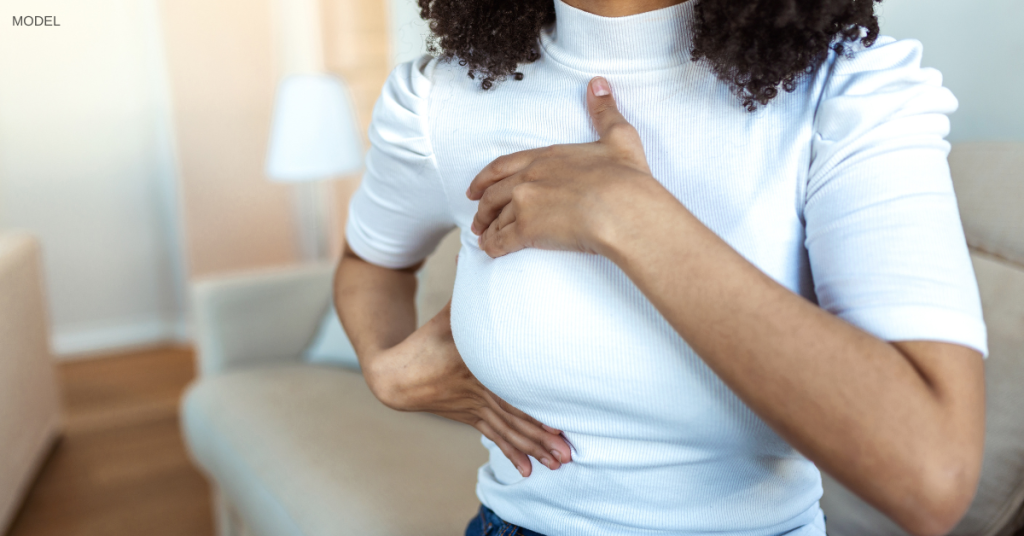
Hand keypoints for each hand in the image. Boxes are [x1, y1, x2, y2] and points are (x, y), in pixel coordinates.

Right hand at [368, 299, 571, 476]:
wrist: (395, 373)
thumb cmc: (428, 338)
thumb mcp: (451, 311)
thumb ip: (471, 287)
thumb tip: (479, 249)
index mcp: (476, 368)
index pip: (510, 393)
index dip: (534, 411)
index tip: (559, 423)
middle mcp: (479, 393)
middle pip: (515, 420)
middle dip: (543, 437)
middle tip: (568, 453)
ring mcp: (475, 409)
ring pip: (509, 433)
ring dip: (534, 449)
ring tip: (559, 464)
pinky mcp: (471, 417)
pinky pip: (495, 438)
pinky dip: (513, 453)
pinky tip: (528, 472)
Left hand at [467, 76, 671, 257]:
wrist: (624, 209)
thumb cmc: (626, 178)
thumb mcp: (619, 137)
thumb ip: (605, 111)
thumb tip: (598, 83)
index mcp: (547, 157)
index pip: (505, 166)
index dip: (486, 177)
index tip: (476, 187)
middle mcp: (529, 177)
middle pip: (494, 194)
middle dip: (482, 207)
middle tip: (477, 218)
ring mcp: (525, 203)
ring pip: (496, 218)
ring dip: (487, 228)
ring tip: (483, 237)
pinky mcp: (527, 230)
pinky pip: (501, 239)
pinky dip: (493, 245)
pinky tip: (490, 250)